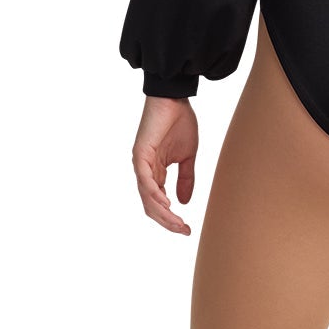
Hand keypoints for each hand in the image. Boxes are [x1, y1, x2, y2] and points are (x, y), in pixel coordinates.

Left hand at [132, 96, 198, 232]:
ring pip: (147, 197)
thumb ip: (185, 179)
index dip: (171, 219)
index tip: (186, 229)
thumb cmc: (180, 123)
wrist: (175, 98)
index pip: (159, 203)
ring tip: (176, 222)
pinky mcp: (140, 153)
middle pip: (151, 205)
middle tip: (183, 230)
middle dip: (167, 221)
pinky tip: (167, 203)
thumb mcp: (187, 157)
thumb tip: (184, 203)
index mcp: (156, 173)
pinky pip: (145, 179)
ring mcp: (141, 163)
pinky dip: (154, 193)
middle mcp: (145, 171)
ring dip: (162, 212)